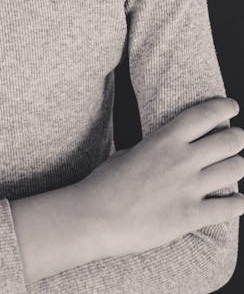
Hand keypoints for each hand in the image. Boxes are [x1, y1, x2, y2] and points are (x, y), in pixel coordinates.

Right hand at [69, 97, 243, 262]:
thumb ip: (152, 150)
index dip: (223, 108)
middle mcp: (182, 160)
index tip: (231, 106)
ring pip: (235, 169)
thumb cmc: (104, 184)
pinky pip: (231, 207)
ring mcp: (189, 188)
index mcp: (164, 140)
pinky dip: (238, 203)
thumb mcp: (127, 154)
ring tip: (236, 167)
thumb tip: (161, 152)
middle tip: (237, 140)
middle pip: (229, 140)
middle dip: (238, 138)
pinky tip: (237, 201)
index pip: (204, 114)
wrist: (94, 217)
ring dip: (239, 166)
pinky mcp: (191, 216)